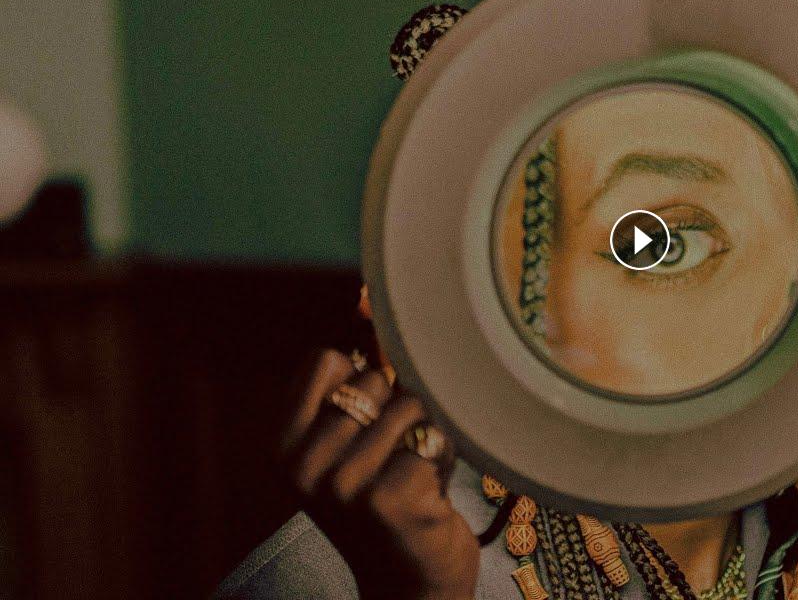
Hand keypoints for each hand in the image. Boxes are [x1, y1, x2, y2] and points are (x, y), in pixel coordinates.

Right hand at [281, 350, 478, 599]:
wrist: (408, 584)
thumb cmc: (387, 497)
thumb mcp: (357, 436)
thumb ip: (359, 369)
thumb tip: (365, 294)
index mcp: (283, 445)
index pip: (328, 360)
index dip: (364, 379)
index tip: (369, 422)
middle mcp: (303, 466)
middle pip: (375, 379)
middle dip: (402, 410)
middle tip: (397, 460)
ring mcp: (342, 485)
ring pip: (410, 404)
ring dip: (429, 434)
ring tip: (416, 474)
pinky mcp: (387, 499)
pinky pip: (435, 437)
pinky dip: (447, 458)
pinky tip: (433, 493)